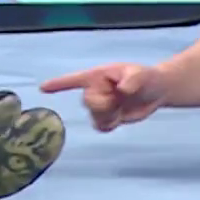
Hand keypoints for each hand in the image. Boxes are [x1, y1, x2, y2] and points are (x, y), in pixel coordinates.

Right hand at [39, 63, 166, 131]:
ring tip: (121, 108)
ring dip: (107, 115)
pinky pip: (100, 126)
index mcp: (97, 76)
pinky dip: (109, 125)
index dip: (58, 84)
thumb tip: (123, 89)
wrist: (157, 91)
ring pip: (93, 116)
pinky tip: (119, 118)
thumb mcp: (141, 74)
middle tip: (118, 99)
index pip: (74, 80)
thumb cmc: (146, 77)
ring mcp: (101, 105)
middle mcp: (95, 90)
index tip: (42, 88)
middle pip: (88, 101)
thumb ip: (133, 80)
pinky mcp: (108, 118)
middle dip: (102, 104)